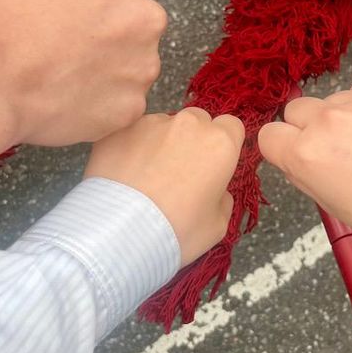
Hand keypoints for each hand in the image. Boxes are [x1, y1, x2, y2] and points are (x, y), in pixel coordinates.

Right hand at [0, 0, 166, 145]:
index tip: (73, 10)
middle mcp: (145, 18)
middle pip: (135, 23)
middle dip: (109, 33)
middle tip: (69, 46)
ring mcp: (142, 66)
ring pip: (132, 65)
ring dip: (108, 69)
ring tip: (66, 75)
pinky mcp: (132, 107)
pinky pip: (122, 103)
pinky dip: (100, 104)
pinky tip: (69, 99)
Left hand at [85, 109, 242, 264]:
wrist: (122, 231)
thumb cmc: (178, 230)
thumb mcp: (217, 225)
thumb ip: (222, 198)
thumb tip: (215, 190)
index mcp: (220, 143)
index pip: (231, 126)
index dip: (224, 143)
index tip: (214, 163)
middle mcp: (188, 124)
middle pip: (197, 121)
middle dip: (193, 139)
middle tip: (180, 171)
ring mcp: (151, 123)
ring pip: (163, 126)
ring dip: (161, 143)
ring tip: (146, 177)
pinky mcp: (120, 130)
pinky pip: (132, 134)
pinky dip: (132, 149)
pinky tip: (123, 176)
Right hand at [258, 82, 351, 232]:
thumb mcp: (327, 200)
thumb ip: (302, 169)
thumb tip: (293, 150)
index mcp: (304, 155)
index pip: (269, 134)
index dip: (281, 144)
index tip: (293, 149)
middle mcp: (325, 122)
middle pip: (296, 109)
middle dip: (307, 124)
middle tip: (332, 145)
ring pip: (332, 98)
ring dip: (342, 114)